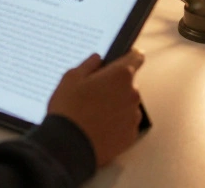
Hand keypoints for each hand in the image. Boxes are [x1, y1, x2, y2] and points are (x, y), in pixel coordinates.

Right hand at [49, 50, 145, 166]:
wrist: (68, 147)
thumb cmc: (68, 110)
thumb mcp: (70, 79)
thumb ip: (88, 65)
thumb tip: (97, 58)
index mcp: (120, 75)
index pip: (136, 57)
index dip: (130, 56)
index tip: (125, 58)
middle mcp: (132, 93)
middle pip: (128, 84)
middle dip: (115, 86)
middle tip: (94, 94)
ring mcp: (133, 116)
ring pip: (127, 105)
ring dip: (116, 106)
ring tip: (93, 114)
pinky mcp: (131, 135)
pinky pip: (126, 124)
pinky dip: (116, 124)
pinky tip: (98, 127)